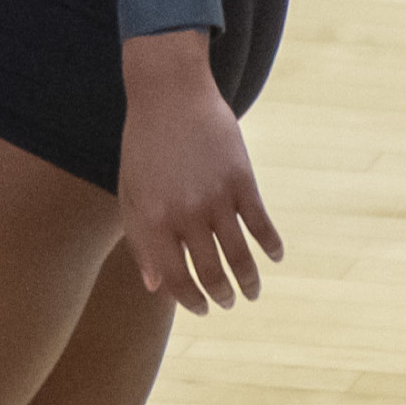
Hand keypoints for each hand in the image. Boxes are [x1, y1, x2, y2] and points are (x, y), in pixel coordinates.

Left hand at [117, 30, 282, 313]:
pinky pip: (261, 225)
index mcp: (152, 220)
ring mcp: (216, 198)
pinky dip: (270, 246)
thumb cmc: (144, 146)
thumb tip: (155, 285)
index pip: (174, 278)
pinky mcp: (242, 180)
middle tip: (228, 303)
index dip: (189, 299)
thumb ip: (140, 240)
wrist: (169, 95)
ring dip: (248, 281)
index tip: (200, 309)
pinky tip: (275, 258)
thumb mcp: (131, 192)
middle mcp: (184, 214)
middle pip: (210, 272)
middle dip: (221, 296)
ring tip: (252, 293)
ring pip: (239, 256)